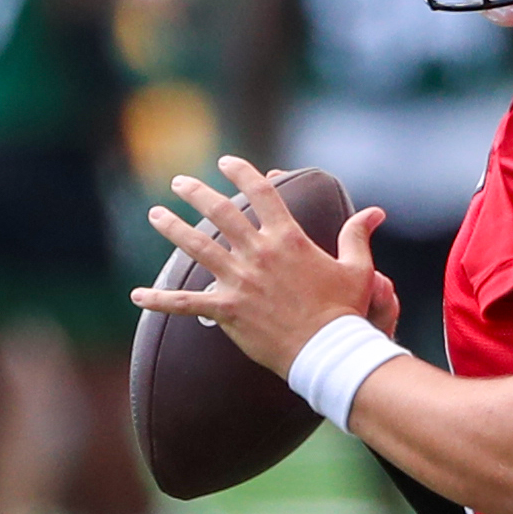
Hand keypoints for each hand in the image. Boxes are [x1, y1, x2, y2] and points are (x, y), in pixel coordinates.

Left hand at [130, 154, 387, 377]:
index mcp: (287, 239)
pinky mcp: (227, 310)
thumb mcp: (358, 269)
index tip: (226, 162)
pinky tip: (137, 295)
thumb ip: (357, 236)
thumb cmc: (345, 311)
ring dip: (173, 228)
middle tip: (180, 183)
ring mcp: (240, 281)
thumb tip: (375, 212)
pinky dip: (159, 299)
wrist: (328, 350)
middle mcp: (259, 253)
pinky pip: (185, 303)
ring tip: (155, 214)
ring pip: (197, 246)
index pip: (261, 193)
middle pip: (221, 212)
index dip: (242, 173)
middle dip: (196, 193)